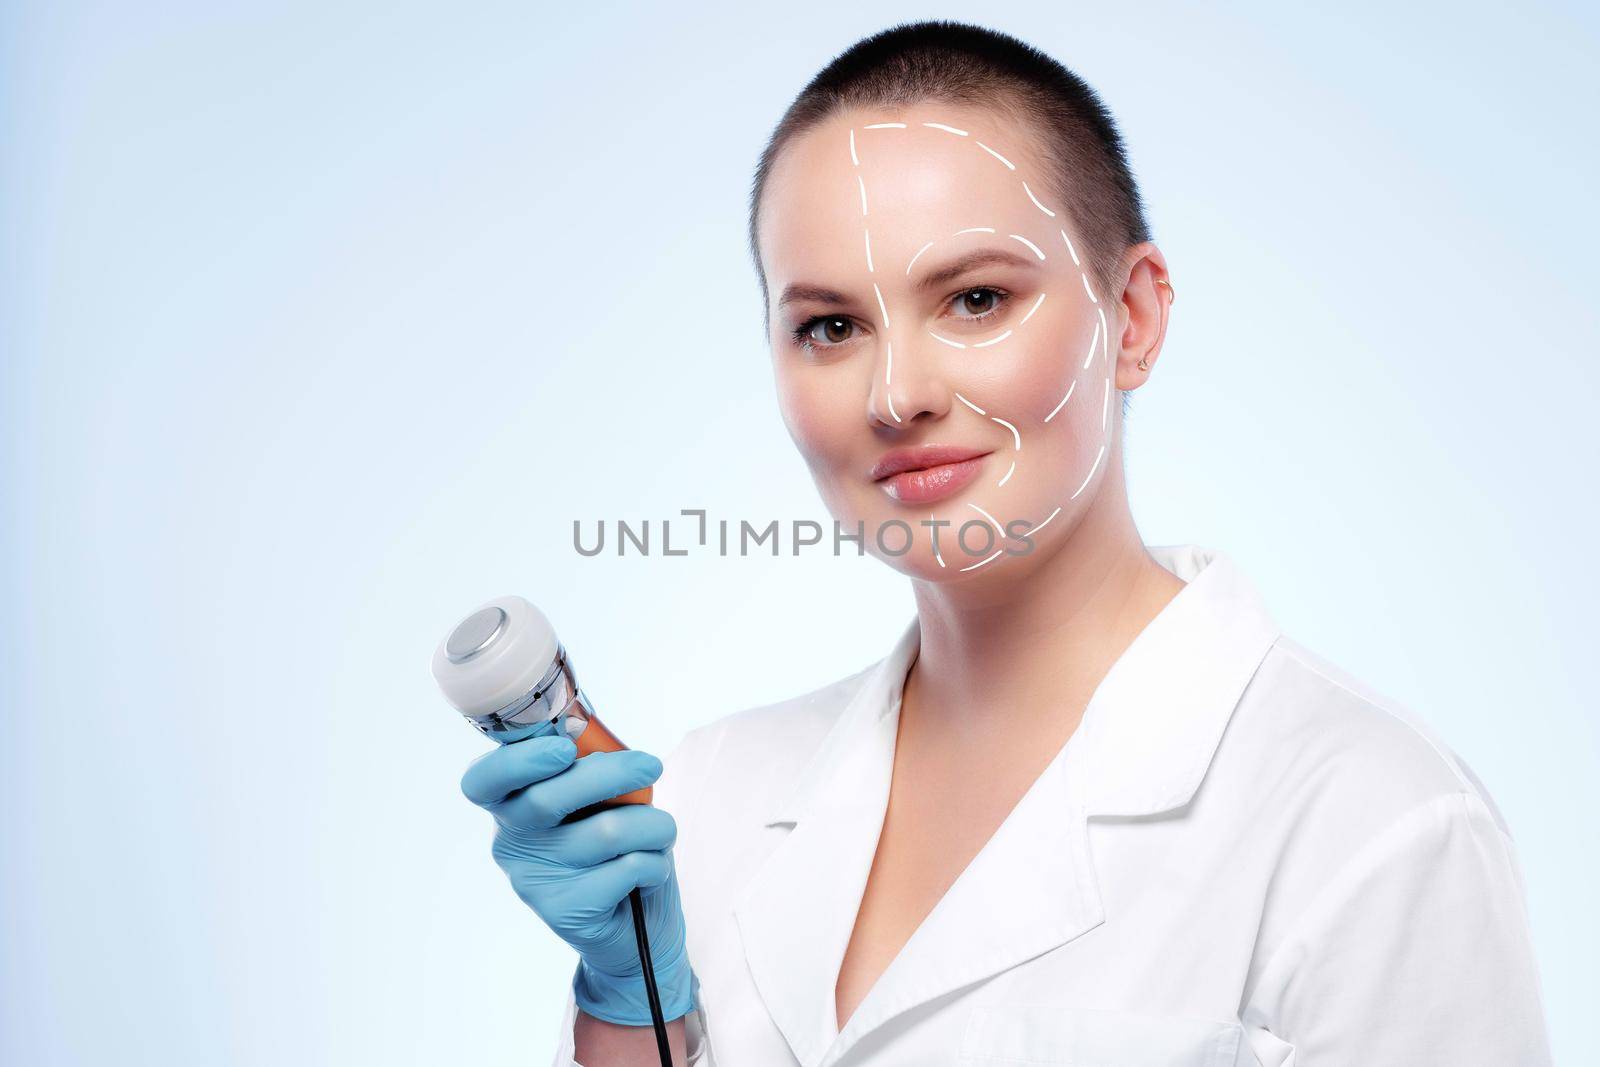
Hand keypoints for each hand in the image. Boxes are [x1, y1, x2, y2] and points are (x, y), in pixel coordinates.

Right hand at [460, 734, 695, 1025]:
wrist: (635, 931)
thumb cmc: (614, 848)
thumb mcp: (598, 800)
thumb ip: (591, 771)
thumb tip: (613, 754)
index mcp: (508, 805)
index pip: (483, 780)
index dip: (517, 761)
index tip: (562, 748)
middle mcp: (510, 844)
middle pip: (548, 798)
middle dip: (611, 773)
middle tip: (650, 766)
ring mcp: (534, 882)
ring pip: (606, 831)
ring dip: (653, 825)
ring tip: (661, 832)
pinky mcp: (566, 912)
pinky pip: (628, 867)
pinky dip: (657, 861)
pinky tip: (652, 870)